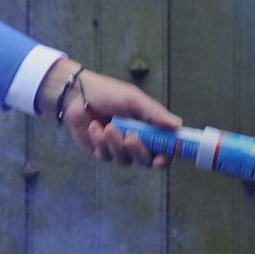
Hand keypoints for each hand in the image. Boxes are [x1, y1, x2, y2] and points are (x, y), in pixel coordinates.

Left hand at [38, 57, 181, 165]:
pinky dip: (101, 142)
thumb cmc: (108, 93)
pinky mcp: (100, 152)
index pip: (164, 150)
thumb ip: (154, 113)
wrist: (77, 93)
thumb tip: (177, 125)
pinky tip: (94, 127)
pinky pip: (106, 156)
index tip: (163, 156)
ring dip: (116, 144)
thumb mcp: (134, 99)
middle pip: (146, 161)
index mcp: (149, 129)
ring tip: (108, 127)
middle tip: (131, 138)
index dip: (166, 156)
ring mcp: (117, 149)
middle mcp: (136, 142)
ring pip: (125, 160)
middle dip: (140, 152)